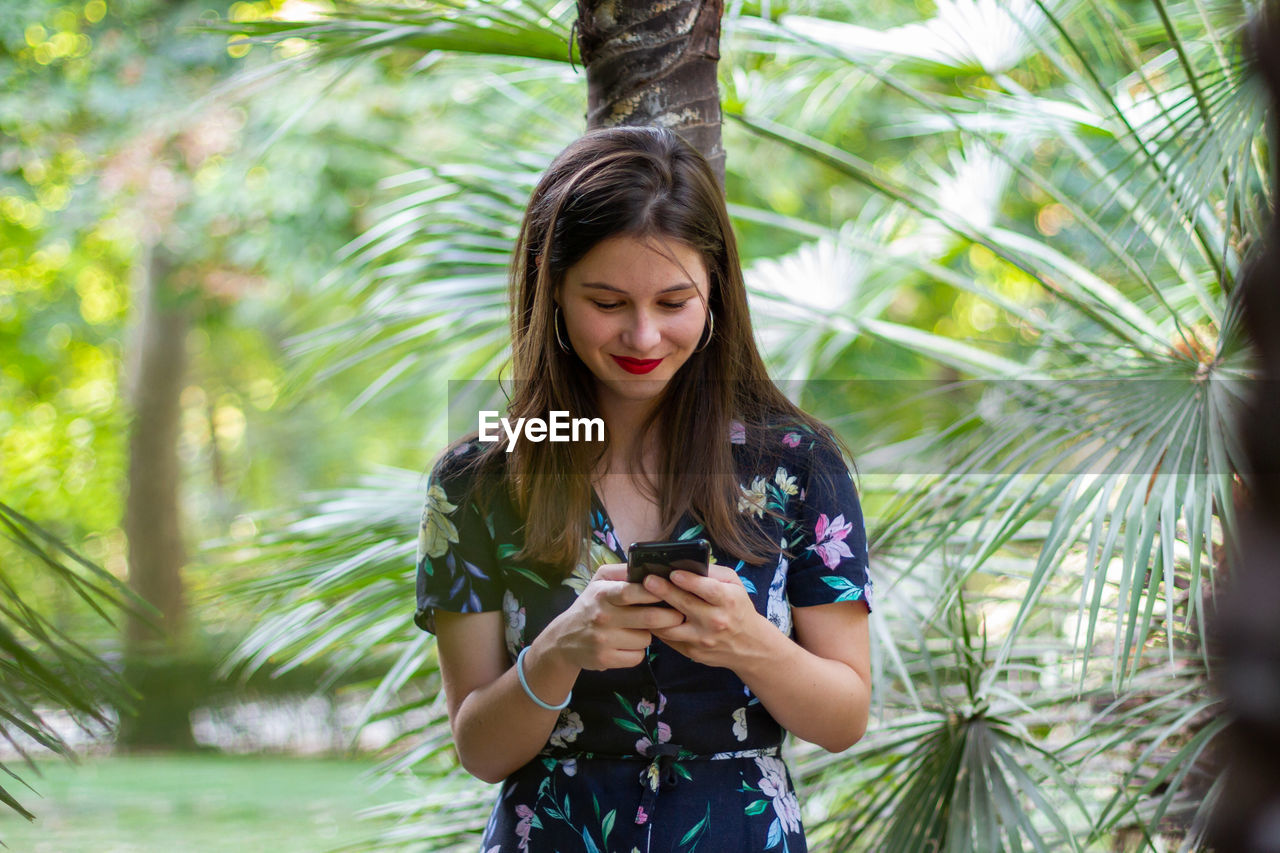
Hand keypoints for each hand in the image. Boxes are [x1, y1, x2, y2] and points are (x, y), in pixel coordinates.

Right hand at [543, 563, 685, 671]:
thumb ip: (622, 571)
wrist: (563, 639)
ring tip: (640, 629)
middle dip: (670, 617)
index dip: (655, 592)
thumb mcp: (599, 581)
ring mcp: (603, 640)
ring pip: (645, 639)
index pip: (632, 591)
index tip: (671, 592)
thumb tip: (649, 566)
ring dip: (649, 635)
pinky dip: (638, 652)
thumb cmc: (590, 606)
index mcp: (603, 594)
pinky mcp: (605, 659)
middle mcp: (602, 617)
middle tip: (678, 615)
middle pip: (649, 618)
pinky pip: (637, 657)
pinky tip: (629, 645)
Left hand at [645, 564, 771, 670]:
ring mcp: (703, 639)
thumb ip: (713, 573)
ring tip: (641, 600)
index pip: (708, 590)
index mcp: (728, 601)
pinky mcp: (693, 652)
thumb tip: (687, 563)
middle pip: (685, 606)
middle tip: (648, 580)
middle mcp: (716, 621)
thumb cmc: (739, 608)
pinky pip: (669, 639)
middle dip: (665, 591)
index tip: (673, 573)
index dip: (689, 581)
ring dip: (654, 613)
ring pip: (671, 627)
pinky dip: (657, 627)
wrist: (751, 646)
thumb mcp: (735, 585)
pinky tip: (648, 615)